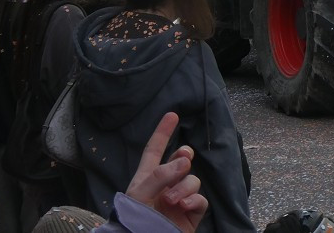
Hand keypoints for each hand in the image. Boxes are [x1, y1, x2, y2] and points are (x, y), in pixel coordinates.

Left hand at [125, 112, 207, 232]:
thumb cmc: (134, 219)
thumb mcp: (139, 194)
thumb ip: (160, 175)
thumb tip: (185, 161)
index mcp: (148, 177)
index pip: (155, 149)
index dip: (163, 132)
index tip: (172, 115)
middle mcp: (165, 185)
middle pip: (180, 161)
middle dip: (184, 156)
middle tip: (184, 157)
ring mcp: (179, 199)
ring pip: (192, 180)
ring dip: (184, 187)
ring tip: (172, 200)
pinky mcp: (191, 213)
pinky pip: (200, 199)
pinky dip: (194, 200)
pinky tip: (183, 206)